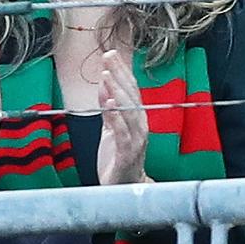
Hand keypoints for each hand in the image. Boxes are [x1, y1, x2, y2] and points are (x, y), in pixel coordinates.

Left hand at [96, 50, 149, 184]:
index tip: (111, 54)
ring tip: (107, 76)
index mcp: (137, 118)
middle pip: (131, 94)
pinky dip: (117, 117)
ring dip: (118, 91)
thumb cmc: (118, 159)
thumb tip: (103, 87)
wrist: (125, 189)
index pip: (130, 89)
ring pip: (129, 110)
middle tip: (109, 56)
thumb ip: (108, 110)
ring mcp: (137, 138)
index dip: (121, 71)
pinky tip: (111, 104)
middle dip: (119, 74)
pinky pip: (123, 131)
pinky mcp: (129, 152)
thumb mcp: (110, 130)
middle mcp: (141, 124)